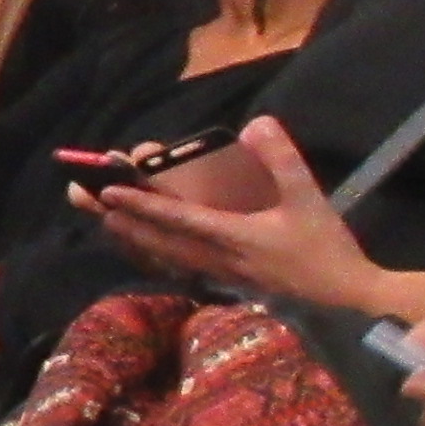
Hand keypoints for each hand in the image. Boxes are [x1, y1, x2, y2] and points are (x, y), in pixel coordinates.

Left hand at [79, 116, 387, 309]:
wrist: (345, 301)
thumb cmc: (326, 251)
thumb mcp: (309, 201)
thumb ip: (283, 161)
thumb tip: (257, 124)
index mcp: (233, 238)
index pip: (177, 218)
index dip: (141, 203)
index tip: (107, 190)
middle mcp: (216, 257)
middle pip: (155, 237)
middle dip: (116, 215)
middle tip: (79, 196)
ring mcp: (218, 271)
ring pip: (162, 252)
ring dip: (129, 232)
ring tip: (100, 216)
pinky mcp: (226, 278)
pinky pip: (177, 262)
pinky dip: (153, 249)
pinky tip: (142, 242)